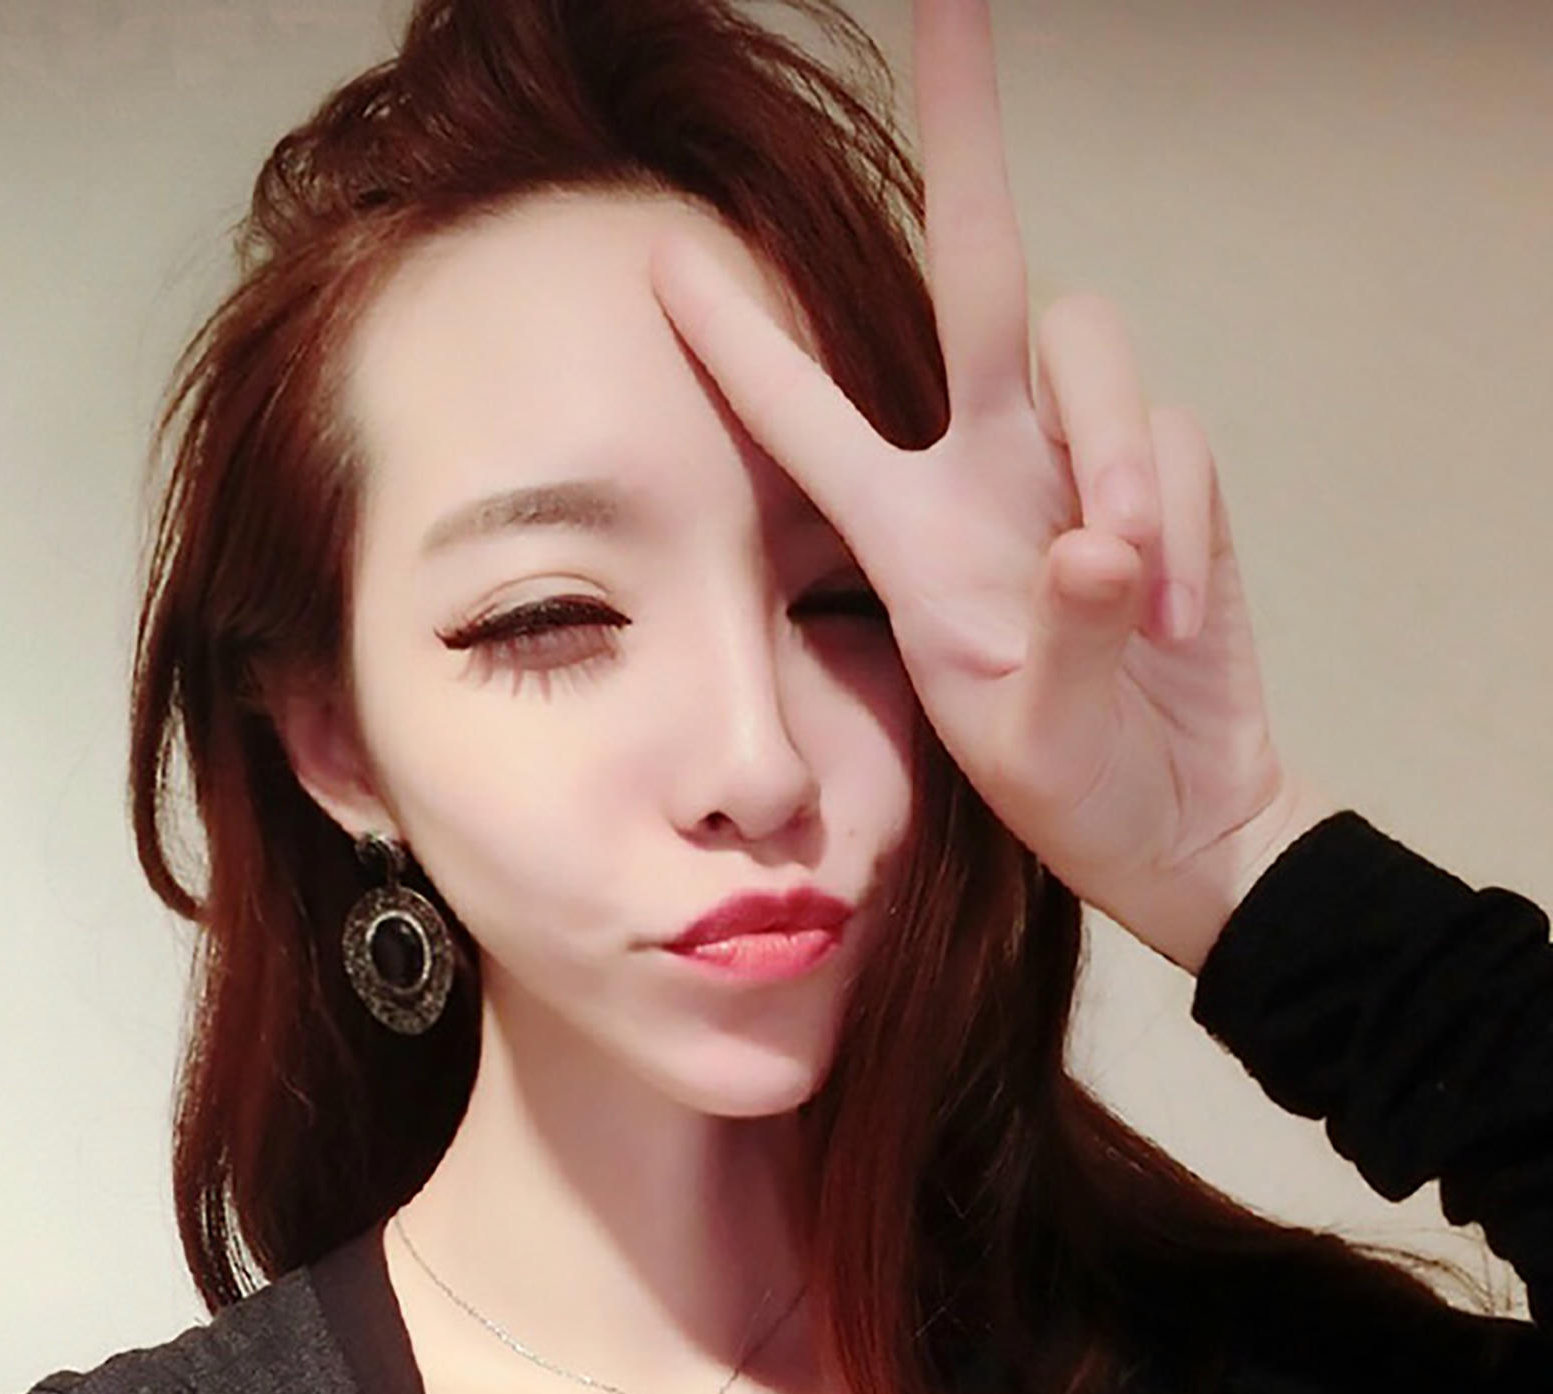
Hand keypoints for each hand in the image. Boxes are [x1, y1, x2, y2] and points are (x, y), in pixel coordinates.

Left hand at [649, 0, 1334, 973]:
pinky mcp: (1167, 473)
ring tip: (1125, 585)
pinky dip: (1175, 518)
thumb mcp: (1027, 736)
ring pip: (1089, 343)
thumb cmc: (1071, 787)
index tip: (660, 249)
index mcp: (905, 533)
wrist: (1175, 821)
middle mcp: (984, 466)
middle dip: (964, 130)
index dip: (736, 339)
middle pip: (972, 264)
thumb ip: (1055, 639)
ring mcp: (1079, 461)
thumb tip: (1095, 536)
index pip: (803, 415)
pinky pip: (1173, 436)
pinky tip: (1166, 614)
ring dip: (1113, 449)